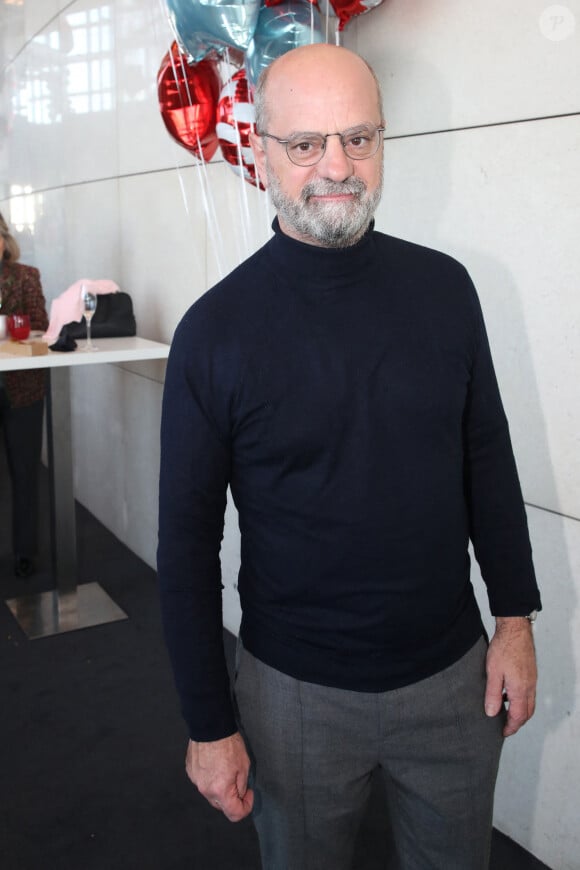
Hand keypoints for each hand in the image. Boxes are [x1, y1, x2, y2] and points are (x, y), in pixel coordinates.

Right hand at [185, 732, 253, 821]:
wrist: (210, 727)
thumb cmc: (229, 744)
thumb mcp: (244, 766)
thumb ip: (241, 787)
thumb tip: (239, 795)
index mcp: (221, 791)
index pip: (234, 814)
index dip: (245, 807)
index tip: (249, 795)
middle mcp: (205, 790)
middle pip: (221, 805)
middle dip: (232, 798)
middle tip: (238, 781)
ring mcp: (196, 781)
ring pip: (211, 793)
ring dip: (219, 788)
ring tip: (225, 769)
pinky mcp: (190, 772)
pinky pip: (202, 782)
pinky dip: (210, 778)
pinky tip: (214, 764)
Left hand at [485, 616, 537, 736]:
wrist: (515, 629)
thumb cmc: (504, 648)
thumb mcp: (493, 672)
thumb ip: (493, 694)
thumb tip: (492, 713)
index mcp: (520, 689)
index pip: (518, 717)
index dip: (511, 727)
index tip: (503, 732)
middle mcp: (529, 687)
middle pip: (527, 713)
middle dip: (517, 722)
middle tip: (505, 727)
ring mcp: (531, 680)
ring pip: (529, 703)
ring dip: (519, 711)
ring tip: (504, 712)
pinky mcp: (530, 673)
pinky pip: (528, 693)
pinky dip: (520, 700)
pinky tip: (507, 694)